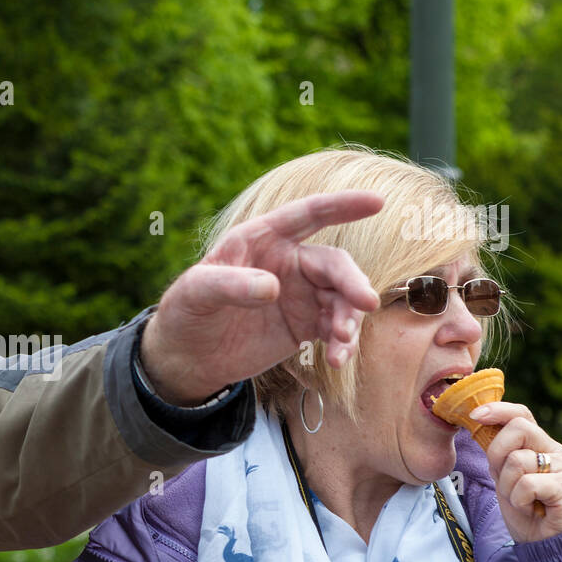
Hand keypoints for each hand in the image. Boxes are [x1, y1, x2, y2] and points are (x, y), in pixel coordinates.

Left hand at [139, 191, 383, 404]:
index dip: (341, 206)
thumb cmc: (186, 312)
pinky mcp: (305, 325)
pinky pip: (336, 328)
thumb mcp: (196, 292)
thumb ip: (230, 285)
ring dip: (350, 319)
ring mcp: (300, 294)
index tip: (376, 201)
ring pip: (342, 298)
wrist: (187, 357)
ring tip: (341, 345)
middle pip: (334, 265)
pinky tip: (337, 360)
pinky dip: (343, 342)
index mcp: (262, 239)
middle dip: (353, 282)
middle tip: (365, 305)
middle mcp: (288, 262)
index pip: (307, 215)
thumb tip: (273, 288)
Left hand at [469, 401, 561, 542]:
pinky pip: (527, 484)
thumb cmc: (523, 505)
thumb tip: (476, 422)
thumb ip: (496, 450)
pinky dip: (519, 499)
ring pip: (517, 460)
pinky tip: (529, 507)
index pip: (521, 414)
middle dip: (497, 453)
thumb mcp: (502, 473)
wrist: (544, 539)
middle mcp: (553, 450)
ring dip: (507, 485)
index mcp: (539, 443)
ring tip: (520, 498)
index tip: (474, 415)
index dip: (498, 410)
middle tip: (501, 477)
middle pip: (518, 428)